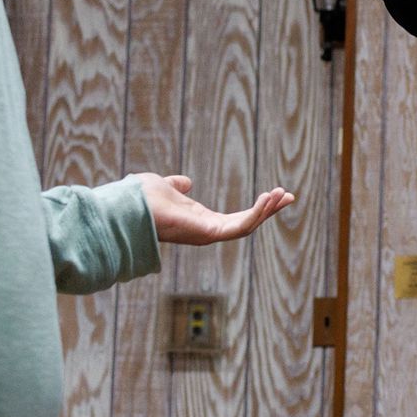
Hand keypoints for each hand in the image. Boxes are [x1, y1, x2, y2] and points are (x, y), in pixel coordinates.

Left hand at [134, 172, 294, 244]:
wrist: (127, 205)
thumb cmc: (139, 199)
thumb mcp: (166, 187)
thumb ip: (177, 187)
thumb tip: (185, 182)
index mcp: (200, 222)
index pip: (236, 218)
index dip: (256, 208)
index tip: (275, 194)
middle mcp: (207, 231)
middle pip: (247, 224)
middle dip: (269, 210)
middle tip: (290, 195)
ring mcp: (208, 234)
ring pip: (247, 226)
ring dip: (267, 211)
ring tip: (284, 194)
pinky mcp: (209, 233)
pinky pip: (240, 226)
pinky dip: (256, 213)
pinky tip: (268, 197)